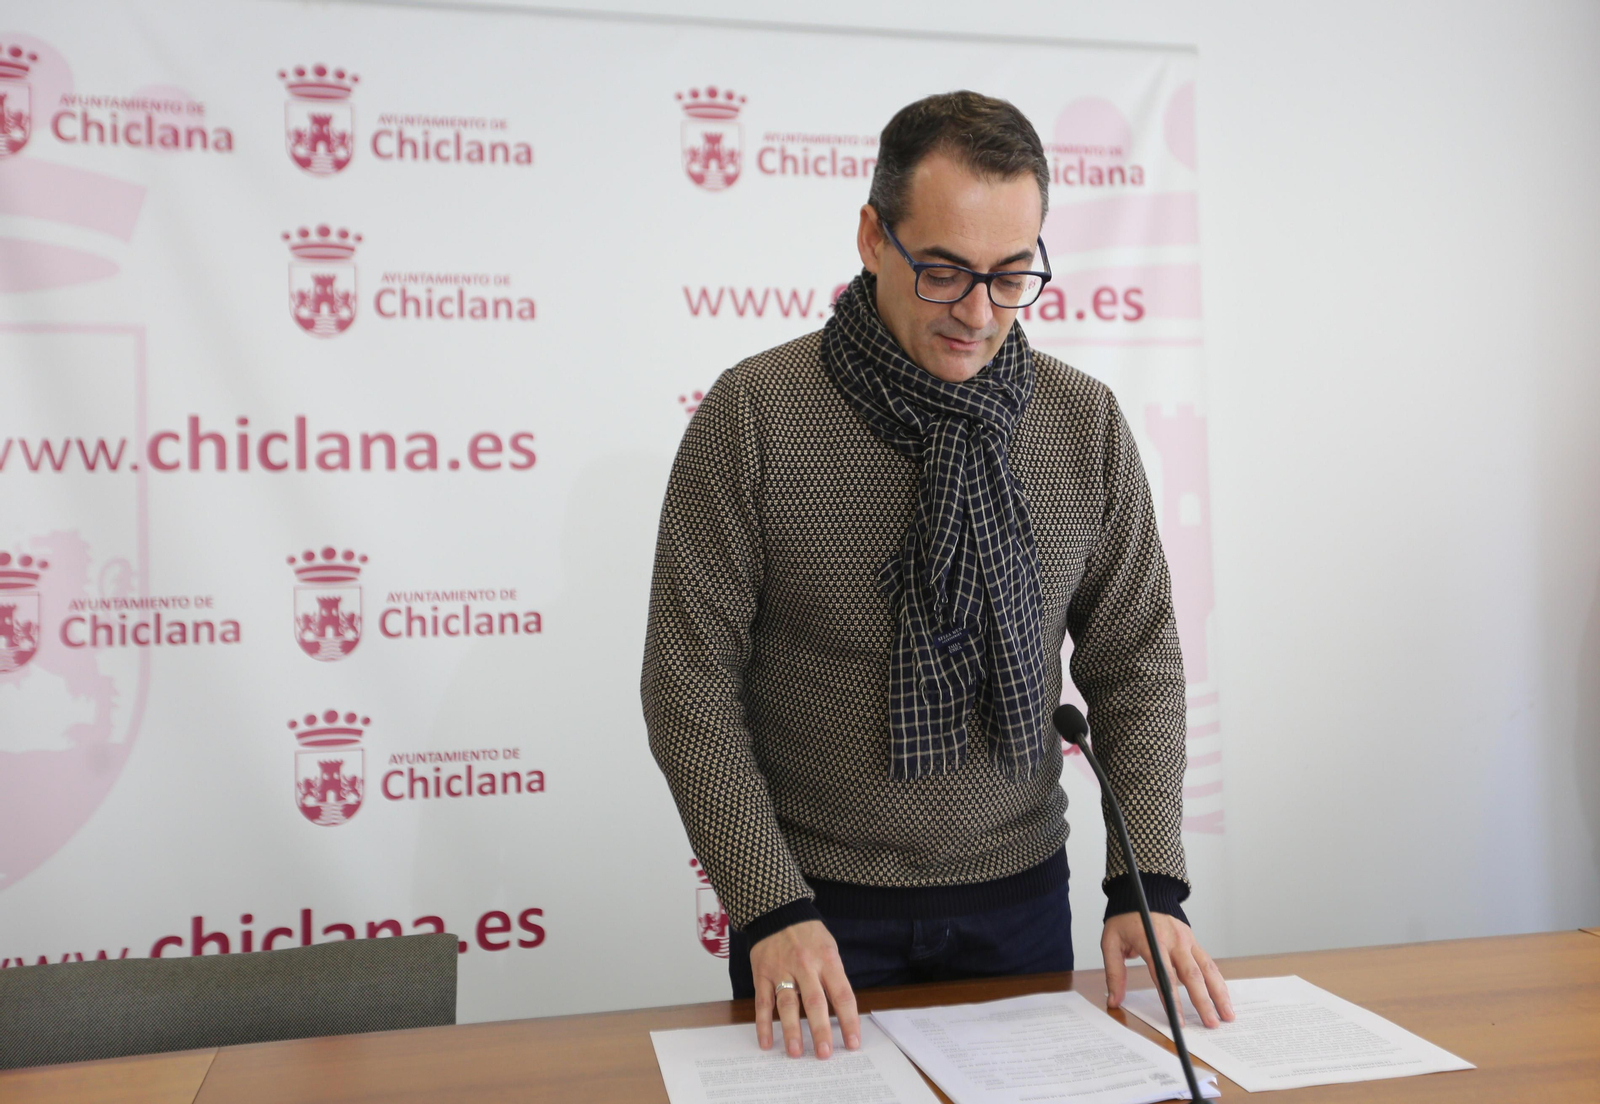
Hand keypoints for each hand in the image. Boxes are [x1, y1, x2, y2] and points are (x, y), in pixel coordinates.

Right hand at [749, 920, 860, 1058]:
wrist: (777, 911)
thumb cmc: (808, 934)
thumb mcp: (829, 948)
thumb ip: (834, 976)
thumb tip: (842, 1011)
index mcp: (827, 960)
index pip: (842, 994)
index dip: (849, 1020)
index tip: (853, 1043)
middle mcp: (805, 966)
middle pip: (815, 1002)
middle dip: (820, 1030)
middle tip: (824, 1054)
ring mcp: (781, 970)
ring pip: (787, 1004)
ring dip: (791, 1030)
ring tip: (796, 1052)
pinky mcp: (762, 974)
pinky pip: (762, 1002)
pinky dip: (763, 1023)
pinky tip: (766, 1042)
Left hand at [1102, 911, 1233, 1026]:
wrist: (1145, 891)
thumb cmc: (1125, 918)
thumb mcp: (1110, 942)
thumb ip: (1114, 972)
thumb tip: (1113, 1000)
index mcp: (1152, 941)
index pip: (1164, 975)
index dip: (1172, 999)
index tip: (1178, 1020)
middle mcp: (1174, 941)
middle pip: (1192, 975)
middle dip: (1203, 1001)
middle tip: (1211, 1024)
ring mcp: (1187, 940)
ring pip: (1207, 969)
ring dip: (1219, 993)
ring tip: (1228, 1015)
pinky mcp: (1194, 941)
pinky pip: (1209, 963)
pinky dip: (1218, 981)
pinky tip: (1224, 997)